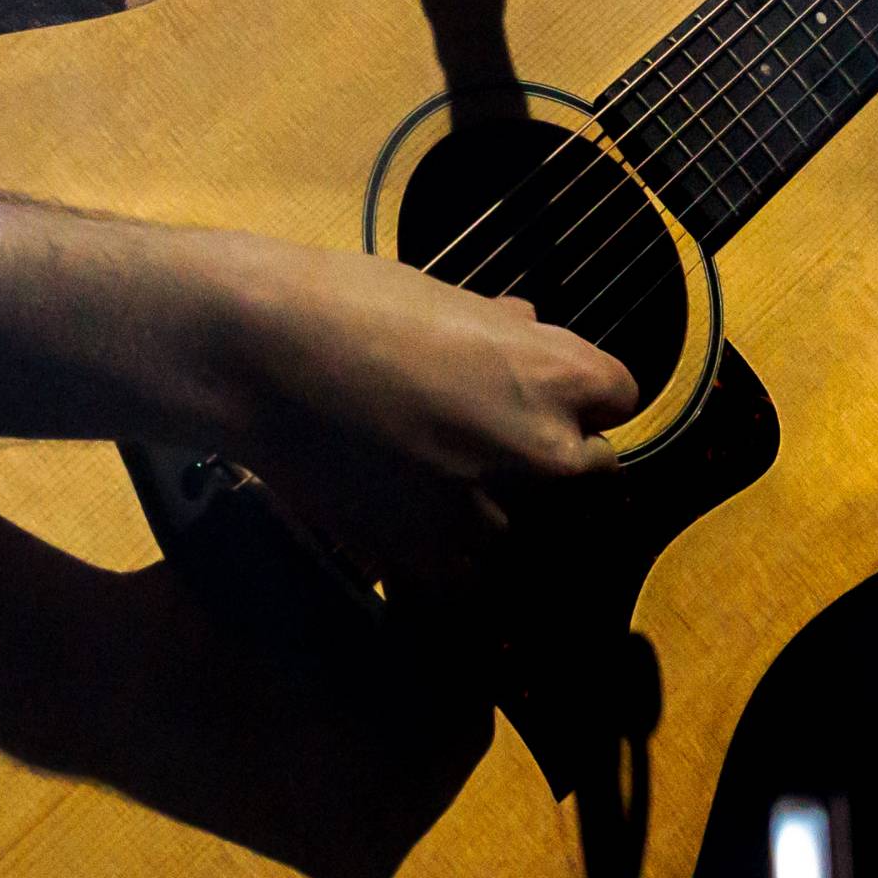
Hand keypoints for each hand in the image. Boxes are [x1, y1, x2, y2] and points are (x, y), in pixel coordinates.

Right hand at [192, 230, 635, 583]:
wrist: (258, 358)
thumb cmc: (351, 304)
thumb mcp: (452, 302)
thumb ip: (508, 336)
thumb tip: (526, 329)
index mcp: (565, 378)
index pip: (620, 398)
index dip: (579, 394)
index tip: (539, 393)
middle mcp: (548, 456)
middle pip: (594, 476)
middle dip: (555, 459)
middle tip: (493, 443)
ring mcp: (495, 520)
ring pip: (535, 533)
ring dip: (503, 513)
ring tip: (441, 481)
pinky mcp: (434, 566)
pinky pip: (474, 575)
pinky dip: (451, 557)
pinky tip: (413, 519)